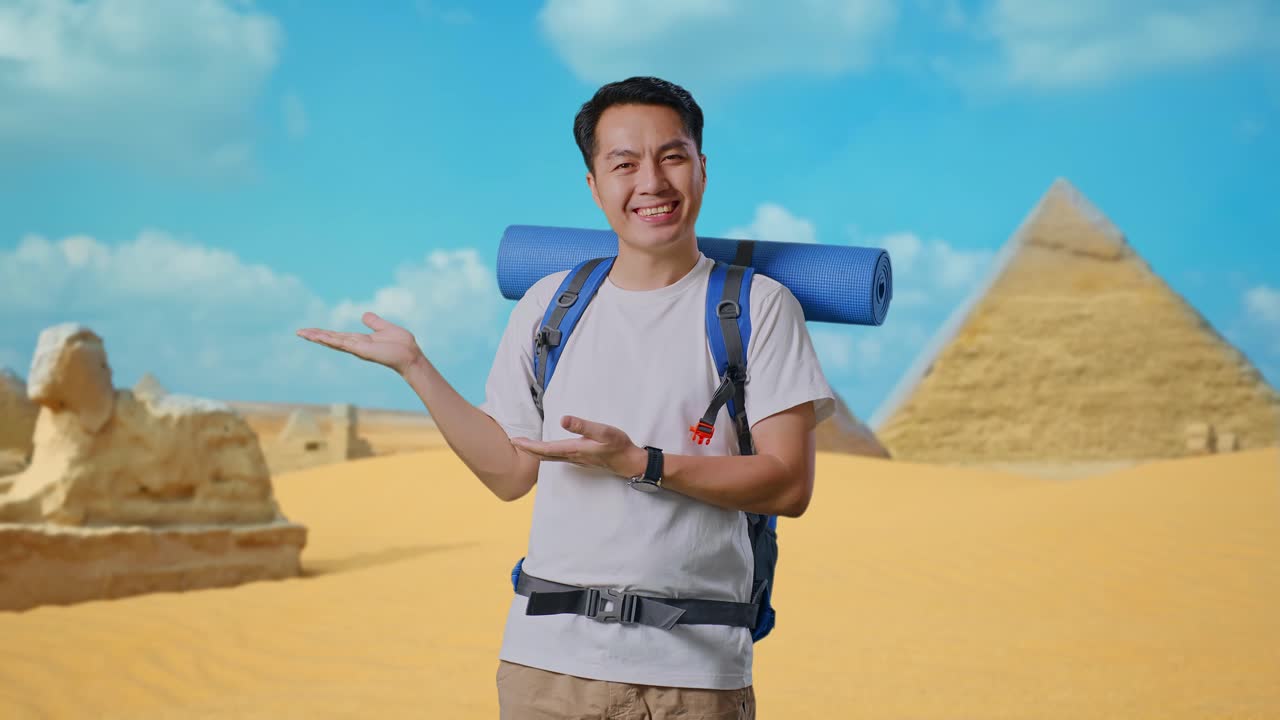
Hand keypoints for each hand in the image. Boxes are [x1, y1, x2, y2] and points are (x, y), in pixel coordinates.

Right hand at [296, 312, 423, 374]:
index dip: (323, 333)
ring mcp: (358, 349)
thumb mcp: (385, 328)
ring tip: (303, 333)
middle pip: (331, 339)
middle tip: (299, 332)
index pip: (337, 336)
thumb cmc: (401, 344)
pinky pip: (344, 344)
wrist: (411, 355)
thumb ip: (374, 323)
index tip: (309, 330)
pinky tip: (320, 337)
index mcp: (360, 340)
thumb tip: (364, 315)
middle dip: (315, 336)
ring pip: (334, 341)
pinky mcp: (362, 350)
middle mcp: (356, 345)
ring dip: (319, 337)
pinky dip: (332, 340)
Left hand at [511, 415, 645, 478]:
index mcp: (574, 449)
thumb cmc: (618, 446)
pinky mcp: (581, 459)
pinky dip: (547, 454)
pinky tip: (547, 451)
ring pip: (550, 458)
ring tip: (525, 445)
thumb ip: (583, 426)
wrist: (629, 462)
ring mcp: (576, 460)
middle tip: (513, 442)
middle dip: (528, 449)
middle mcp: (572, 457)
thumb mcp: (603, 432)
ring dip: (536, 452)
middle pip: (544, 455)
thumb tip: (563, 419)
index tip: (515, 441)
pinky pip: (558, 458)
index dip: (528, 445)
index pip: (545, 449)